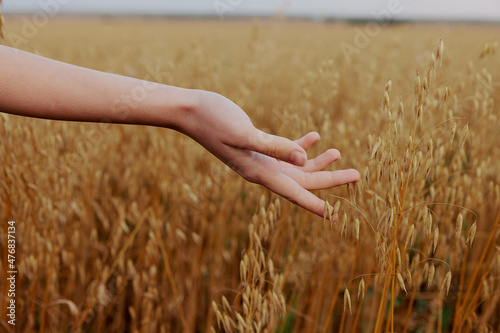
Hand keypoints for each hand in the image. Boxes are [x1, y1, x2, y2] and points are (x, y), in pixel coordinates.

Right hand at [182, 91, 360, 217]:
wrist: (192, 112)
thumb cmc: (214, 121)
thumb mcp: (245, 134)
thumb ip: (275, 147)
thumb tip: (304, 159)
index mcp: (260, 172)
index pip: (295, 193)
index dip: (317, 205)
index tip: (338, 216)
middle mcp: (262, 170)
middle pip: (303, 180)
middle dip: (330, 179)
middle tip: (357, 175)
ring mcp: (260, 159)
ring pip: (296, 166)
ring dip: (318, 161)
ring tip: (339, 153)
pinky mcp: (258, 146)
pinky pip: (284, 150)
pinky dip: (300, 145)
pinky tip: (314, 136)